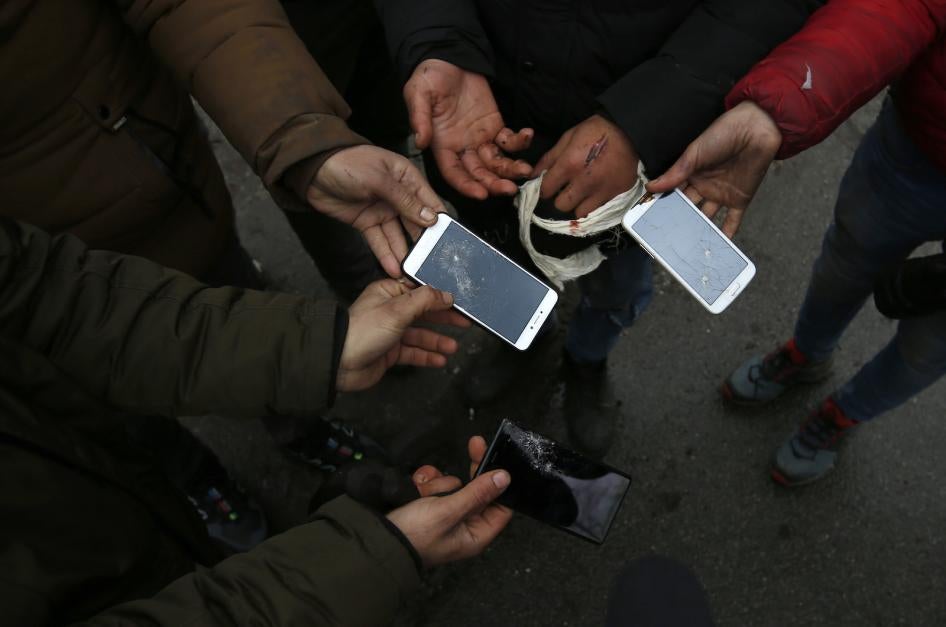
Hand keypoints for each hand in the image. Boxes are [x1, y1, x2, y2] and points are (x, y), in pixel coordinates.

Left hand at [307, 145, 445, 277]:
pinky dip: (386, 254)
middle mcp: (398, 195)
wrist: (312, 170)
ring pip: (398, 235)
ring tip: (413, 271)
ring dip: (405, 252)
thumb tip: (430, 218)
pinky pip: (380, 240)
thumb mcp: (379, 179)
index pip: (429, 201)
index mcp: (406, 177)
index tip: (449, 240)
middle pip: (416, 221)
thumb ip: (404, 200)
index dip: (439, 220)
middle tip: (433, 262)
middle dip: (424, 241)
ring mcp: (382, 210)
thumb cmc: (347, 163)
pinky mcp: (367, 222)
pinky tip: (394, 267)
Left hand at [337, 280, 470, 391]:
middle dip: (444, 319)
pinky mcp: (390, 352)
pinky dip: (427, 356)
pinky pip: (413, 352)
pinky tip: (439, 360)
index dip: (440, 296)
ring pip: (420, 335)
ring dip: (437, 341)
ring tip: (453, 347)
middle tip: (464, 323)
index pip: (420, 291)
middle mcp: (390, 311)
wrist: (339, 363)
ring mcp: (390, 332)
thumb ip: (425, 300)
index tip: (458, 301)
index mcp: (388, 293)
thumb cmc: (360, 332)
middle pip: (424, 313)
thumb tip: (446, 294)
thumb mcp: (397, 309)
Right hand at [387, 436, 511, 567]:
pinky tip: (417, 489)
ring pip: (454, 484)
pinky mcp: (429, 505)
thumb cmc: (414, 536)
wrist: (378, 539)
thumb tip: (504, 478)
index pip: (501, 506)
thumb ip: (477, 493)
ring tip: (425, 495)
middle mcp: (463, 525)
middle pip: (478, 489)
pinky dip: (426, 482)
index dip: (500, 483)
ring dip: (440, 483)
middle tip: (475, 444)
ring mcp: (445, 514)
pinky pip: (435, 484)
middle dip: (470, 473)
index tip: (497, 459)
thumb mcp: (448, 512)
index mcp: (476, 534)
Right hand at [405, 59, 533, 198]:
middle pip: (479, 173)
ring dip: (510, 169)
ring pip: (497, 162)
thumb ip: (419, 118)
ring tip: (524, 170)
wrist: (448, 58)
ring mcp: (480, 139)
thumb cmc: (429, 77)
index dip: (467, 186)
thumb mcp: (418, 94)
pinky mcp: (494, 126)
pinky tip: (527, 136)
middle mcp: (462, 148)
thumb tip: (420, 141)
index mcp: (442, 145)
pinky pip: (509, 140)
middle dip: (494, 183)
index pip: (454, 173)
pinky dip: (519, 142)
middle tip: (510, 189)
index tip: (481, 194)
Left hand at [534, 114, 638, 217]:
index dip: (545, 188)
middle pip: (561, 206)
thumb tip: (533, 175)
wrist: (631, 130)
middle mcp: (584, 182)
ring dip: (577, 204)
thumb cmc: (596, 130)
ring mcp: (602, 190)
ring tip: (581, 193)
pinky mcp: (616, 194)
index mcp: (570, 164)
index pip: (546, 190)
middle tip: (565, 190)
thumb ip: (550, 158)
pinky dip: (593, 203)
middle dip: (560, 199)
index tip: (550, 185)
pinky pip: (598, 209)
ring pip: (579, 212)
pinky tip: (595, 192)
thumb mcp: (569, 137)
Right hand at [647, 101, 781, 236]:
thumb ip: (674, 174)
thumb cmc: (723, 134)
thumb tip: (650, 187)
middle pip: (688, 209)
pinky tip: (718, 247)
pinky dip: (727, 234)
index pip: (673, 194)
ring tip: (688, 248)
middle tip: (667, 239)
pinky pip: (732, 220)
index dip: (663, 206)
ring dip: (699, 230)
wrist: (756, 129)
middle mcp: (704, 186)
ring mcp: (721, 194)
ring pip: (707, 218)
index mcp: (690, 174)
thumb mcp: (693, 154)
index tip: (650, 221)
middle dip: (679, 222)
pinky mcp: (739, 199)